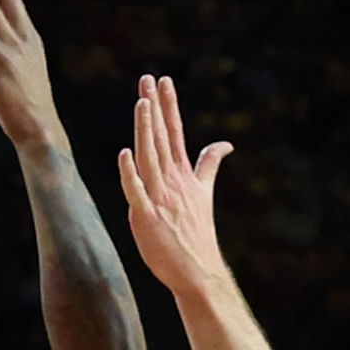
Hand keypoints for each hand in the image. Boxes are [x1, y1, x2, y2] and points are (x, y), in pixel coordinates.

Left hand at [115, 75, 231, 300]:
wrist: (197, 270)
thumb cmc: (197, 232)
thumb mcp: (204, 192)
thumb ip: (210, 165)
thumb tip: (226, 143)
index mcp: (184, 174)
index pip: (176, 132)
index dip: (169, 105)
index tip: (164, 80)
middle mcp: (173, 181)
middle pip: (162, 137)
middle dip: (155, 107)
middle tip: (148, 78)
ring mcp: (160, 198)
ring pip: (150, 157)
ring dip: (146, 130)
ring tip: (141, 103)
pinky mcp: (146, 217)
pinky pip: (137, 191)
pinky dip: (130, 173)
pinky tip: (124, 154)